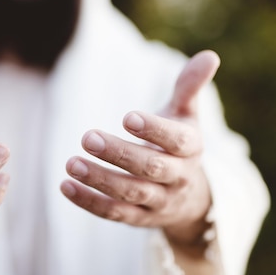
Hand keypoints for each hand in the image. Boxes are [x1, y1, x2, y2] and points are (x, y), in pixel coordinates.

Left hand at [60, 50, 219, 245]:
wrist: (190, 199)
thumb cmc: (180, 146)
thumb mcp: (187, 116)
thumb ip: (190, 87)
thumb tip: (210, 56)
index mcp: (191, 148)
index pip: (177, 140)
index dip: (154, 129)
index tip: (127, 117)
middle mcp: (178, 177)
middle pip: (151, 168)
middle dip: (119, 154)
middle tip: (88, 137)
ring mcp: (159, 201)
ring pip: (131, 193)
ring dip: (100, 180)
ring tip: (71, 163)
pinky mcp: (139, 218)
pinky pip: (114, 213)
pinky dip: (89, 202)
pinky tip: (65, 186)